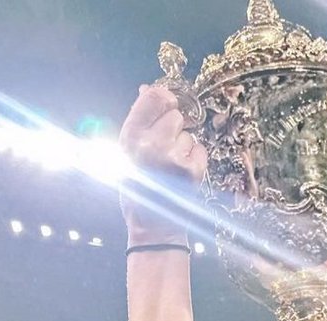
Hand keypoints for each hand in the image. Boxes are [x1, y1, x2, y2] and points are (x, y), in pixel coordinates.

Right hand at [119, 86, 207, 244]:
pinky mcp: (192, 170)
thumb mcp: (127, 151)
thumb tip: (147, 89)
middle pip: (175, 115)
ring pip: (188, 135)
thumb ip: (138, 120)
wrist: (152, 225)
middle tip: (165, 148)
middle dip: (173, 127)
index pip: (153, 97)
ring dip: (183, 146)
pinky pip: (199, 150)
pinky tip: (182, 173)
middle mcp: (151, 144)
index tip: (167, 104)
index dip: (164, 97)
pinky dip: (195, 160)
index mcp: (130, 136)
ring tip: (171, 166)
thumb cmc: (137, 187)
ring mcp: (173, 157)